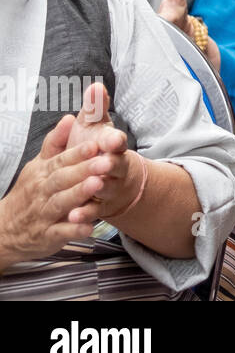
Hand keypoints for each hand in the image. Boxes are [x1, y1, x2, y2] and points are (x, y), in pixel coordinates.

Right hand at [0, 116, 111, 267]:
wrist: (5, 230)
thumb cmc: (30, 193)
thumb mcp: (38, 166)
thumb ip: (55, 144)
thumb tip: (69, 118)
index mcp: (43, 173)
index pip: (61, 160)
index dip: (78, 153)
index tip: (96, 144)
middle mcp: (43, 192)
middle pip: (63, 179)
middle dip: (85, 170)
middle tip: (106, 163)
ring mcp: (45, 214)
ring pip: (62, 203)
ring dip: (80, 194)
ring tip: (98, 185)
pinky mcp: (48, 235)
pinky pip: (61, 232)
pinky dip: (74, 229)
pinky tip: (89, 226)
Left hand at [64, 84, 138, 221]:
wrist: (117, 181)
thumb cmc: (102, 149)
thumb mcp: (97, 127)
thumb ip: (96, 108)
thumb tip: (95, 86)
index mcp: (113, 146)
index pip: (117, 141)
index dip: (115, 140)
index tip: (112, 138)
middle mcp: (115, 167)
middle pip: (115, 165)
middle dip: (110, 164)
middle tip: (103, 163)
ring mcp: (109, 188)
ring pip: (105, 189)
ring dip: (99, 189)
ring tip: (92, 187)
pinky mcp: (100, 206)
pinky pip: (93, 212)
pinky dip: (85, 215)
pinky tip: (74, 217)